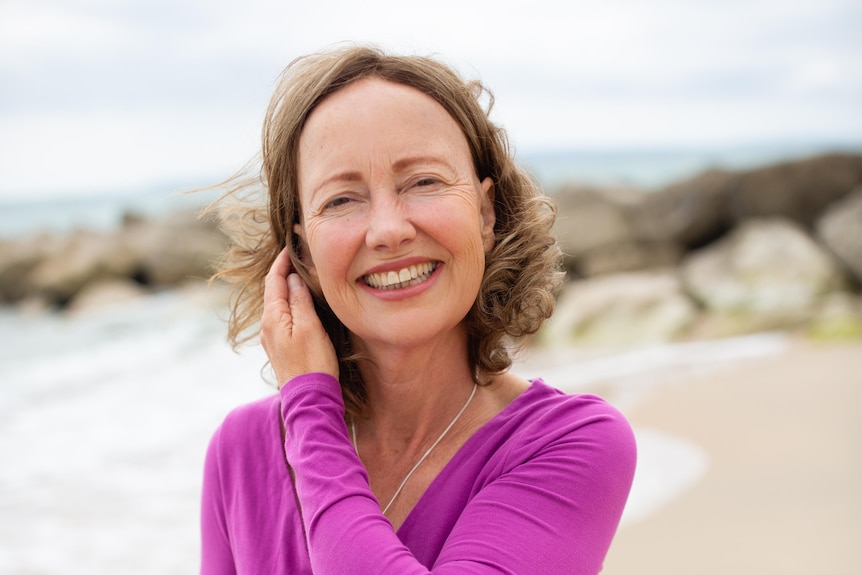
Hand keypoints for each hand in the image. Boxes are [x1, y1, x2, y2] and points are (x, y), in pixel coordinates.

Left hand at [261, 248, 338, 387]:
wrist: (309, 398)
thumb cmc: (313, 362)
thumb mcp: (310, 327)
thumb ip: (300, 301)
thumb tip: (294, 279)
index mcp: (273, 317)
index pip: (274, 280)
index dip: (282, 262)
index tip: (291, 246)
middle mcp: (268, 326)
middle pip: (273, 290)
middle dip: (283, 271)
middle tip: (295, 255)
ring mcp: (272, 337)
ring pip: (277, 303)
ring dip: (286, 287)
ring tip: (299, 273)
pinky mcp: (281, 347)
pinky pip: (282, 316)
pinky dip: (289, 302)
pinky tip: (299, 302)